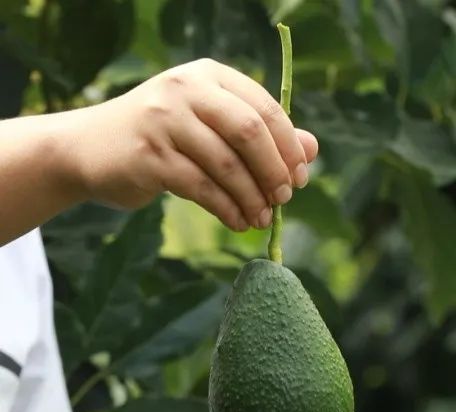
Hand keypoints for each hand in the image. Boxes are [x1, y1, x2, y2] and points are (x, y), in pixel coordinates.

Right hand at [69, 58, 317, 230]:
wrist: (87, 149)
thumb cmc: (158, 139)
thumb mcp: (208, 127)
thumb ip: (258, 134)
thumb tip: (312, 149)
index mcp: (208, 76)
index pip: (264, 107)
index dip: (289, 146)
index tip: (299, 178)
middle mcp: (186, 89)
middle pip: (250, 131)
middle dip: (274, 171)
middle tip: (284, 200)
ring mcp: (164, 120)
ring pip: (226, 165)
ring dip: (251, 198)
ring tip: (262, 220)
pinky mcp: (149, 155)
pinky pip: (201, 188)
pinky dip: (226, 209)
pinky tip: (237, 222)